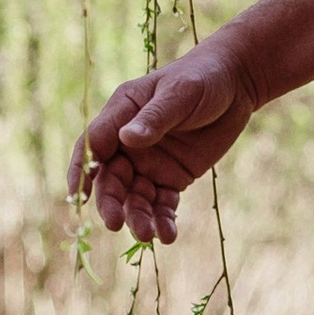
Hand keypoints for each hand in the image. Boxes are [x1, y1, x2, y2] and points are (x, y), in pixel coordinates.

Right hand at [68, 40, 257, 243]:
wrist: (235, 86)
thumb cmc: (201, 79)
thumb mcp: (179, 93)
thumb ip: (155, 117)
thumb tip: (128, 139)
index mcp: (120, 114)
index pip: (93, 144)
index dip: (82, 169)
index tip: (78, 194)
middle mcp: (127, 143)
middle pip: (109, 178)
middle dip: (110, 202)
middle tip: (114, 223)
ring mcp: (148, 163)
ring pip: (134, 197)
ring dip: (137, 217)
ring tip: (147, 235)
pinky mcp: (171, 178)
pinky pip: (162, 204)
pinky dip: (163, 220)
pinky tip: (168, 235)